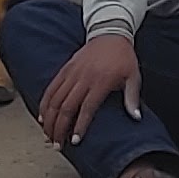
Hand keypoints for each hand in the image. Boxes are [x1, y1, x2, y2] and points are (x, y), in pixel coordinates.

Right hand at [36, 27, 139, 144]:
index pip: (87, 109)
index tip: (74, 141)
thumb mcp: (133, 76)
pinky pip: (51, 88)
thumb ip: (132, 98)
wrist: (110, 33)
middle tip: (57, 144)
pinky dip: (45, 103)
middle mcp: (83, 78)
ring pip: (55, 99)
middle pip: (66, 107)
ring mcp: (72, 73)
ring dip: (49, 119)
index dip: (79, 126)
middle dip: (59, 128)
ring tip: (47, 135)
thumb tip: (136, 118)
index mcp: (101, 82)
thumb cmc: (124, 57)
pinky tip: (42, 117)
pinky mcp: (65, 69)